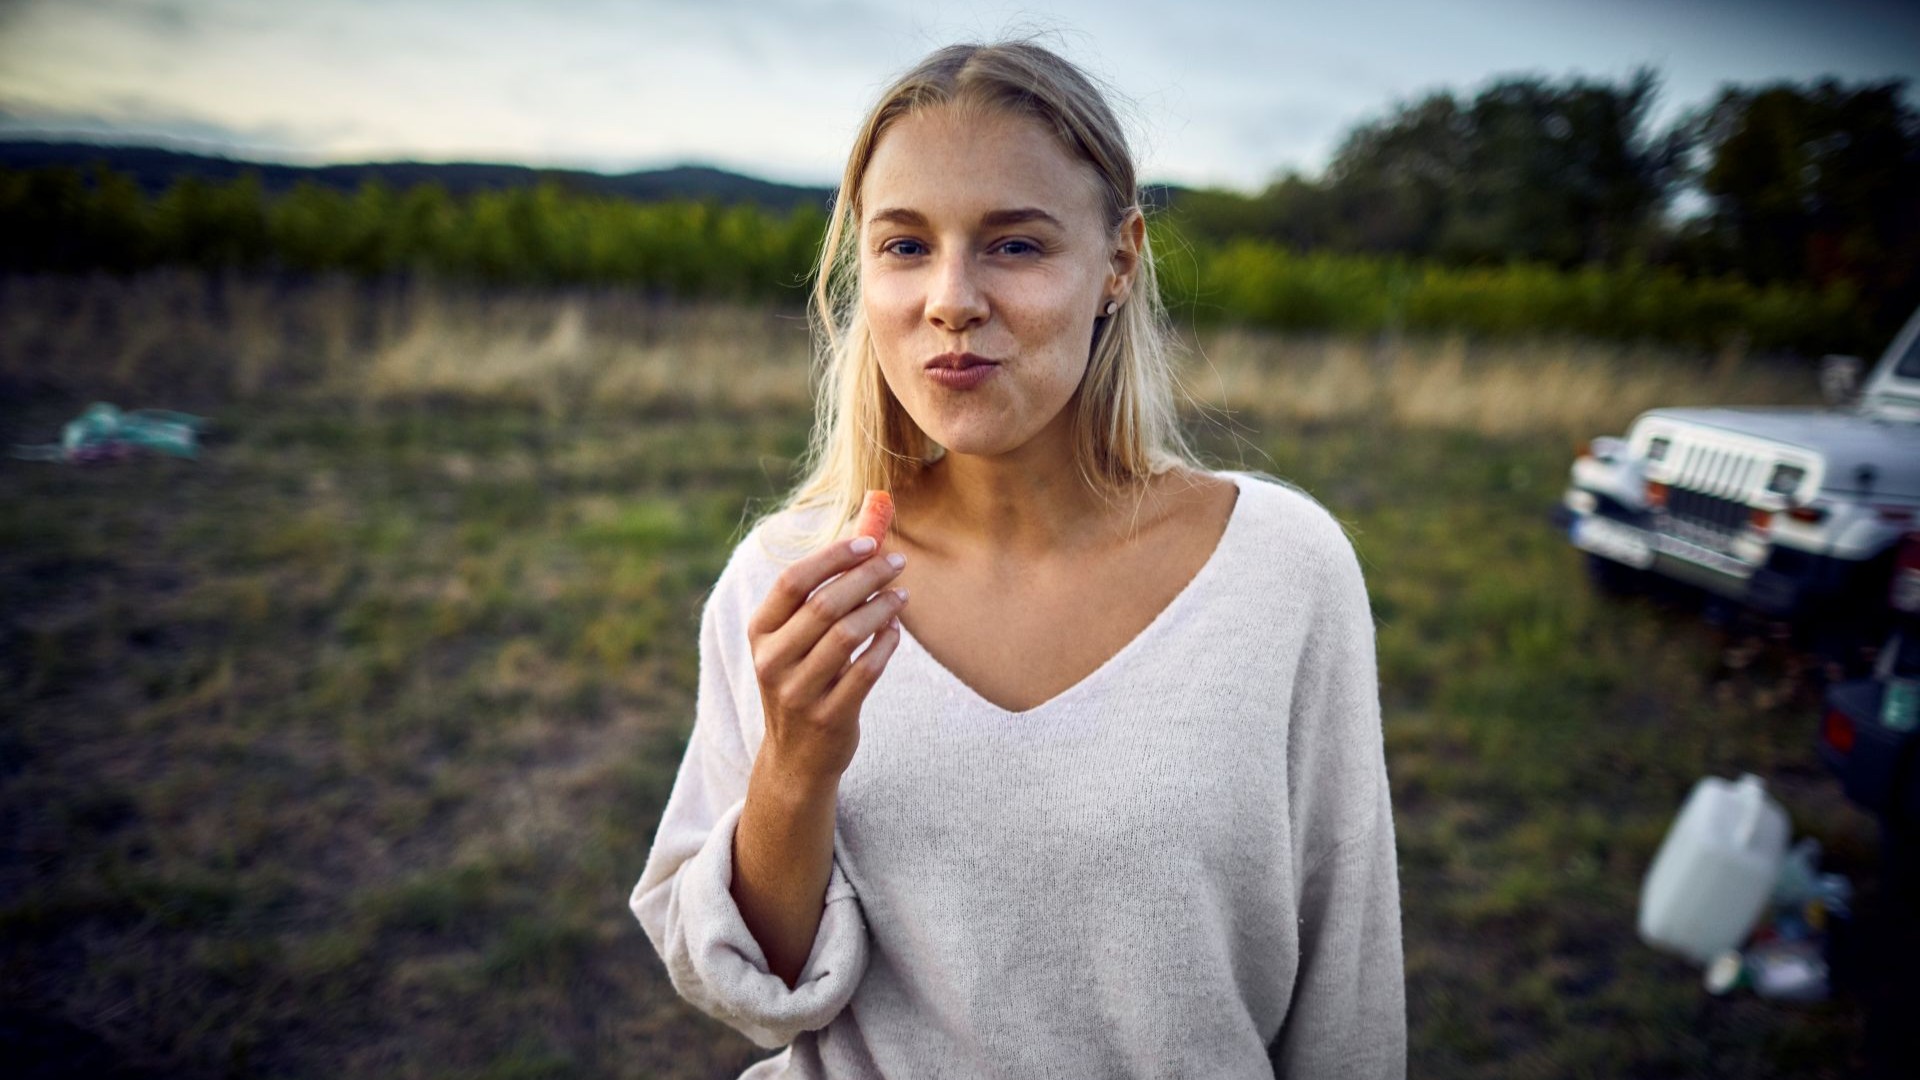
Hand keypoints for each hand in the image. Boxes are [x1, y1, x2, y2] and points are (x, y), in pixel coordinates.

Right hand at [746, 533, 907, 790]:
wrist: (796, 758)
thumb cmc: (803, 680)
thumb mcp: (795, 641)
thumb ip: (820, 592)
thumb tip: (866, 532)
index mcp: (759, 633)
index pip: (793, 581)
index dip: (832, 556)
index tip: (868, 541)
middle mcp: (772, 661)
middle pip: (824, 604)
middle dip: (867, 577)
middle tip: (898, 563)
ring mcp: (798, 692)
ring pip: (847, 635)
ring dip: (881, 608)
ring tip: (901, 597)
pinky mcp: (829, 717)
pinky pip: (866, 670)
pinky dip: (886, 644)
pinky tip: (896, 630)